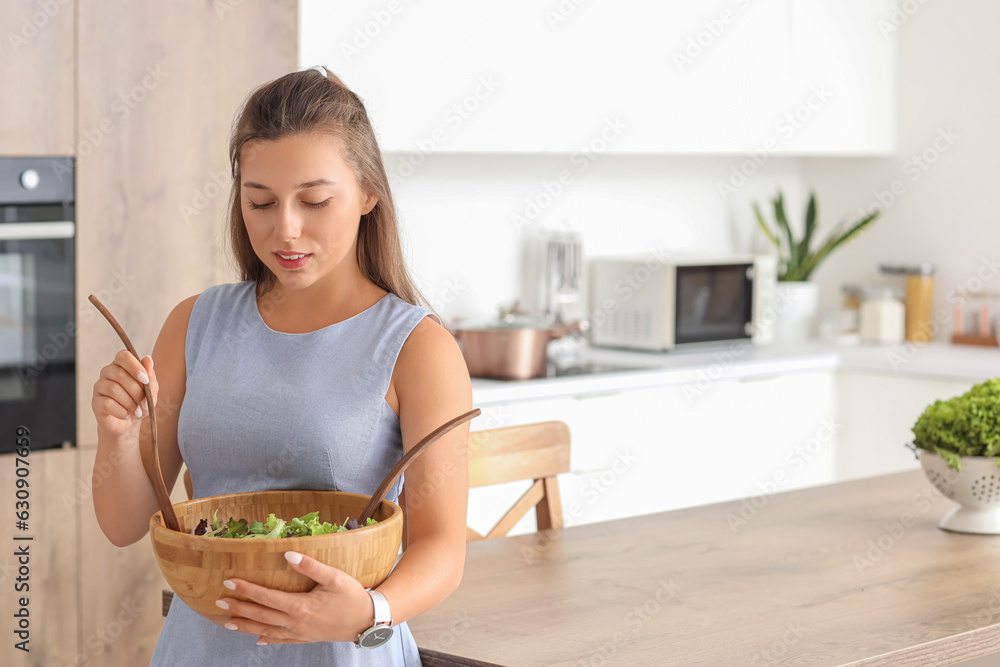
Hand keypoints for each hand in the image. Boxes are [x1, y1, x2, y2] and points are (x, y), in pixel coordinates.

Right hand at [92, 351, 155, 439]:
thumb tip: (147, 359)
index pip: (123, 356)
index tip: (145, 380)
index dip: (134, 366)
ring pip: (113, 389)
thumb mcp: (151, 391)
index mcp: (122, 365)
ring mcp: (99, 386)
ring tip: (138, 411)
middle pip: (120, 375)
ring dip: (130, 403)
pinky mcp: (95, 402)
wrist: (128, 423)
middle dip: (136, 391)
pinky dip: (121, 411)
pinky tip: (127, 415)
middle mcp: (108, 372)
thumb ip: (150, 376)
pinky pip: (107, 404)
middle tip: (144, 403)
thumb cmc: (140, 403)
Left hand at [216, 551, 375, 644]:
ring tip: (227, 622)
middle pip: (260, 615)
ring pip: (266, 630)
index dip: (246, 589)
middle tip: (218, 602)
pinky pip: (281, 640)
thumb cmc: (352, 597)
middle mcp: (295, 622)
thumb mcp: (334, 577)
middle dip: (238, 608)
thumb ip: (310, 566)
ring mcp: (299, 633)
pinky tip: (258, 639)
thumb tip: (288, 554)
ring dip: (246, 626)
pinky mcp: (305, 638)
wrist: (366, 622)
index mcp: (300, 606)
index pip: (266, 596)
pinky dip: (267, 639)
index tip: (229, 582)